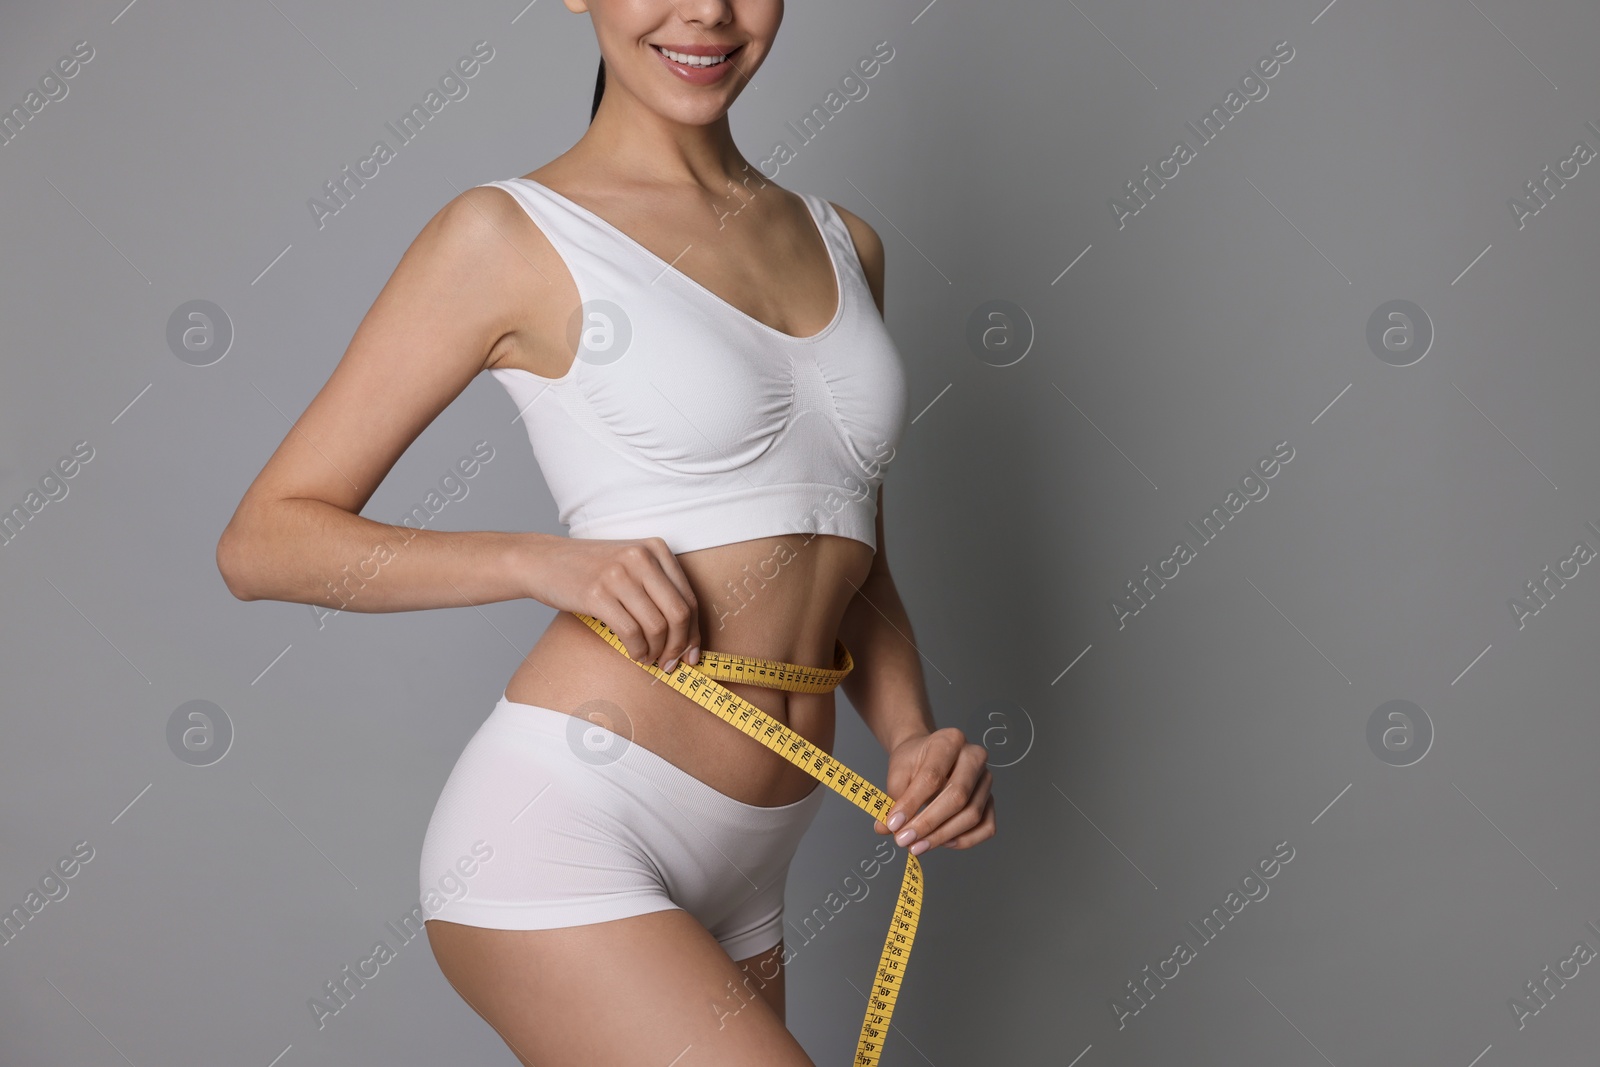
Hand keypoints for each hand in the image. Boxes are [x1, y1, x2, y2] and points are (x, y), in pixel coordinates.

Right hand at [524, 534, 701, 670]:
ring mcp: (618, 575)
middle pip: (679, 613)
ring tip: (649, 659)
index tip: (693, 654)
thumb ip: (658, 590)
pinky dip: (638, 650)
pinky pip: (631, 632)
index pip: (689, 598)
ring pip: (656, 626)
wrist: (543, 560)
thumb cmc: (591, 569)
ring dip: (657, 652)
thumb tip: (687, 637)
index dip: (694, 632)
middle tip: (672, 663)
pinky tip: (635, 654)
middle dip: (679, 646)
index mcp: (656, 549)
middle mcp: (641, 557)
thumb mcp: (630, 565)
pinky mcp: (597, 593)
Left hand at [873, 728, 995, 854]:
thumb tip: (885, 828)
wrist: (928, 755)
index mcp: (950, 741)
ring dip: (943, 836)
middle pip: (957, 797)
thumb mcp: (898, 771)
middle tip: (905, 840)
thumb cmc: (915, 761)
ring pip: (972, 815)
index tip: (894, 823)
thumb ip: (892, 798)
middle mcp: (974, 757)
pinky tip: (942, 842)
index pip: (933, 777)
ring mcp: (986, 779)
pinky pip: (986, 827)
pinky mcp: (990, 799)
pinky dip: (964, 840)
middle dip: (929, 824)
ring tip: (918, 845)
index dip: (912, 803)